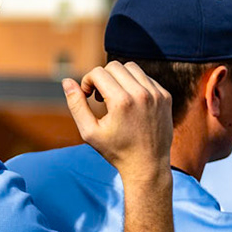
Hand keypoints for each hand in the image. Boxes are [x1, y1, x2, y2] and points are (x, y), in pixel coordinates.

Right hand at [64, 63, 172, 183]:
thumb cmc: (116, 151)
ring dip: (119, 78)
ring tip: (115, 97)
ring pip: (131, 68)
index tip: (88, 96)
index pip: (98, 72)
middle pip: (114, 66)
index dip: (87, 81)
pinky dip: (135, 84)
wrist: (148, 166)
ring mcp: (156, 94)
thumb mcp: (89, 132)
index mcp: (121, 101)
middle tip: (100, 97)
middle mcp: (141, 94)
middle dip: (102, 77)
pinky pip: (146, 78)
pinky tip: (130, 103)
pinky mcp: (165, 96)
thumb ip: (76, 105)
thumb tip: (66, 81)